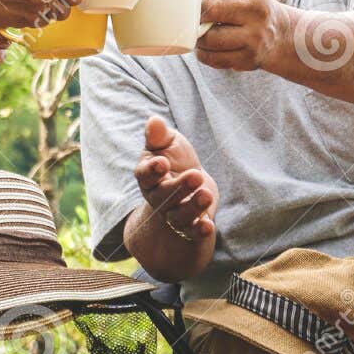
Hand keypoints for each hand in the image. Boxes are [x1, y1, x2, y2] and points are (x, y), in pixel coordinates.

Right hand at [134, 115, 217, 241]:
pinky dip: (198, 231)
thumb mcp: (169, 143)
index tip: (162, 162)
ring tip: (206, 195)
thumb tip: (154, 120)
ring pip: (178, 216)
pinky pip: (191, 233)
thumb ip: (159, 135)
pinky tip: (209, 226)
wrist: (192, 186)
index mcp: (148, 177)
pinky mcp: (189, 227)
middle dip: (179, 187)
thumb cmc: (176, 160)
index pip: (145, 175)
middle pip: (164, 196)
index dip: (152, 170)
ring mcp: (172, 214)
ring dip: (192, 207)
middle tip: (195, 175)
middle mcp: (157, 198)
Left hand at [196, 0, 288, 70]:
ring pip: (210, 37)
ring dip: (197, 35)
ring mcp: (255, 36)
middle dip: (195, 12)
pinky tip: (205, 46)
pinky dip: (203, 53)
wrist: (277, 32)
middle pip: (212, 8)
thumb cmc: (247, 2)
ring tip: (196, 31)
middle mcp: (258, 10)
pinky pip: (214, 58)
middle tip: (189, 14)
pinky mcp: (249, 58)